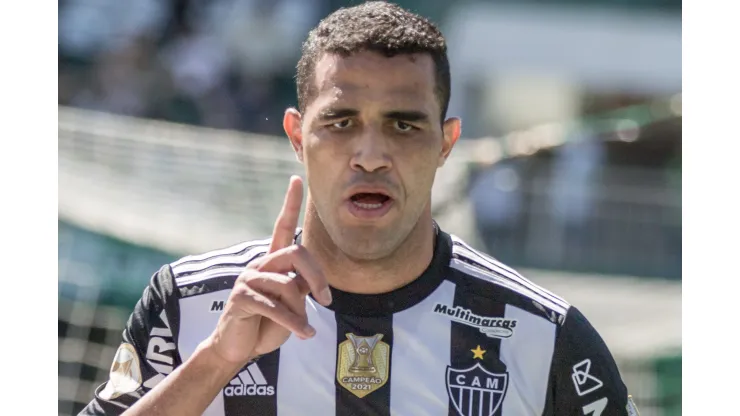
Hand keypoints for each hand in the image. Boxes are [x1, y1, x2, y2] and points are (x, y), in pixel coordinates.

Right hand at [205, 176, 331, 365]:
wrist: (239, 348)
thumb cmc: (268, 324)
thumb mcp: (291, 303)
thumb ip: (300, 286)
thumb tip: (309, 282)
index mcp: (273, 261)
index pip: (283, 226)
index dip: (290, 202)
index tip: (297, 178)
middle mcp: (260, 264)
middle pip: (297, 253)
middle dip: (317, 276)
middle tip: (326, 300)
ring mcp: (248, 280)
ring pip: (287, 283)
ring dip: (302, 310)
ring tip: (306, 329)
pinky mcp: (241, 298)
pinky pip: (275, 307)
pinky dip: (294, 323)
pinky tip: (305, 335)